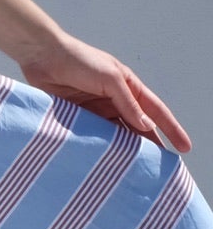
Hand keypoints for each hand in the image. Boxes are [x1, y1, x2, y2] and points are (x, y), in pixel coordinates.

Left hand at [16, 31, 189, 153]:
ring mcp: (97, 111)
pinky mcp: (78, 118)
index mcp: (129, 87)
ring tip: (134, 172)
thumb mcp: (109, 78)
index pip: (156, 112)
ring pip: (117, 136)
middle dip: (150, 147)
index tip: (185, 148)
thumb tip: (147, 126)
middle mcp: (116, 101)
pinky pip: (95, 137)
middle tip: (159, 170)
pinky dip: (102, 149)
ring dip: (125, 151)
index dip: (172, 129)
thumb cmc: (79, 60)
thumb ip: (128, 103)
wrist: (42, 56)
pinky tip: (107, 163)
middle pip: (138, 128)